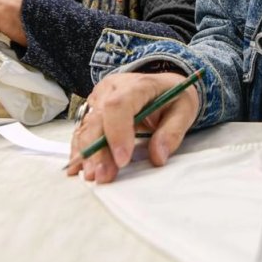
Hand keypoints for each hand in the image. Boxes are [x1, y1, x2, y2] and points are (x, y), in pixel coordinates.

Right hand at [65, 71, 200, 183]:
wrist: (163, 85)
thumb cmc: (172, 97)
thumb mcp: (184, 110)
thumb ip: (172, 133)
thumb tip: (158, 157)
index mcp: (137, 85)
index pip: (119, 105)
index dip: (117, 133)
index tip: (123, 161)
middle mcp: (112, 88)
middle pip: (97, 118)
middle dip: (97, 150)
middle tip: (102, 176)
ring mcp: (99, 97)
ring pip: (86, 126)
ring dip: (86, 153)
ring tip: (91, 176)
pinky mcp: (92, 109)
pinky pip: (82, 130)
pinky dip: (79, 150)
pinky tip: (77, 168)